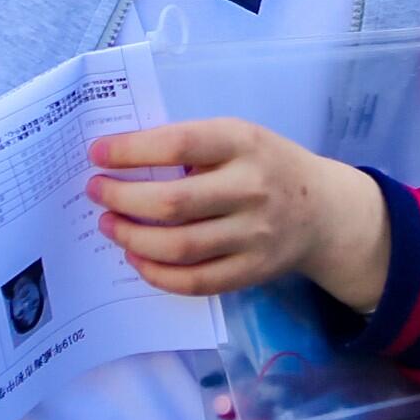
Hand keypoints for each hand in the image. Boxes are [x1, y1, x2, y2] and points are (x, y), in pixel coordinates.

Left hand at [87, 121, 389, 305]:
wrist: (323, 210)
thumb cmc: (266, 165)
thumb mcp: (240, 137)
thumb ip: (193, 145)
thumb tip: (121, 159)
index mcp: (244, 143)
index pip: (178, 145)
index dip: (130, 151)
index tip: (97, 153)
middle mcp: (251, 189)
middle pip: (172, 202)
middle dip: (121, 198)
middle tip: (96, 192)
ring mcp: (254, 235)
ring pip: (179, 247)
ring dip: (132, 238)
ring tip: (109, 225)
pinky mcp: (252, 271)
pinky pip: (194, 282)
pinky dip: (157, 274)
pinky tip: (137, 258)